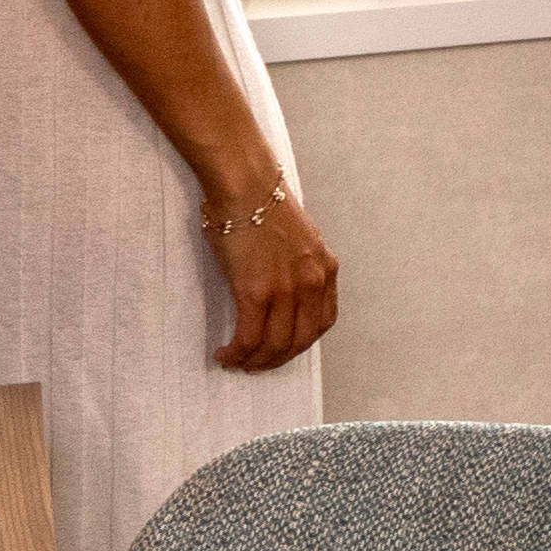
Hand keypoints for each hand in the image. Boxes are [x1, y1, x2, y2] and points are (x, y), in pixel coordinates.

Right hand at [204, 186, 340, 371]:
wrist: (246, 186)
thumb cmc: (262, 205)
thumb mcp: (298, 239)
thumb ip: (297, 267)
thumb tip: (280, 290)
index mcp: (326, 268)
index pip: (323, 322)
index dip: (301, 343)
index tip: (283, 349)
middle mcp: (312, 283)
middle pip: (300, 341)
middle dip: (277, 359)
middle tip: (256, 364)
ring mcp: (286, 290)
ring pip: (275, 345)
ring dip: (255, 361)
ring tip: (237, 361)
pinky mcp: (257, 292)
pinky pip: (249, 338)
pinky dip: (237, 353)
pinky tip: (225, 354)